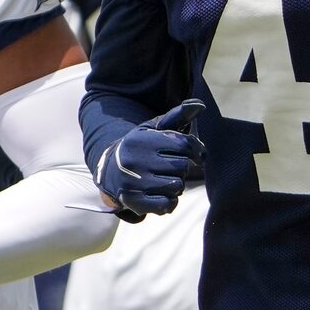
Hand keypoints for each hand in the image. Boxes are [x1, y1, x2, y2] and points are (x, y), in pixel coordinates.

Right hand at [94, 98, 203, 218]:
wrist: (110, 170)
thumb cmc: (141, 147)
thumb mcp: (154, 128)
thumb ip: (178, 115)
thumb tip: (200, 105)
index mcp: (143, 140)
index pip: (185, 145)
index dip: (198, 150)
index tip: (198, 155)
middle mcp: (135, 161)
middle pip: (183, 167)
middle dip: (182, 168)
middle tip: (172, 167)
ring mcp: (134, 183)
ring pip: (176, 186)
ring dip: (176, 185)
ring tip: (165, 180)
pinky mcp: (134, 201)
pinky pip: (166, 205)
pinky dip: (170, 201)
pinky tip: (162, 194)